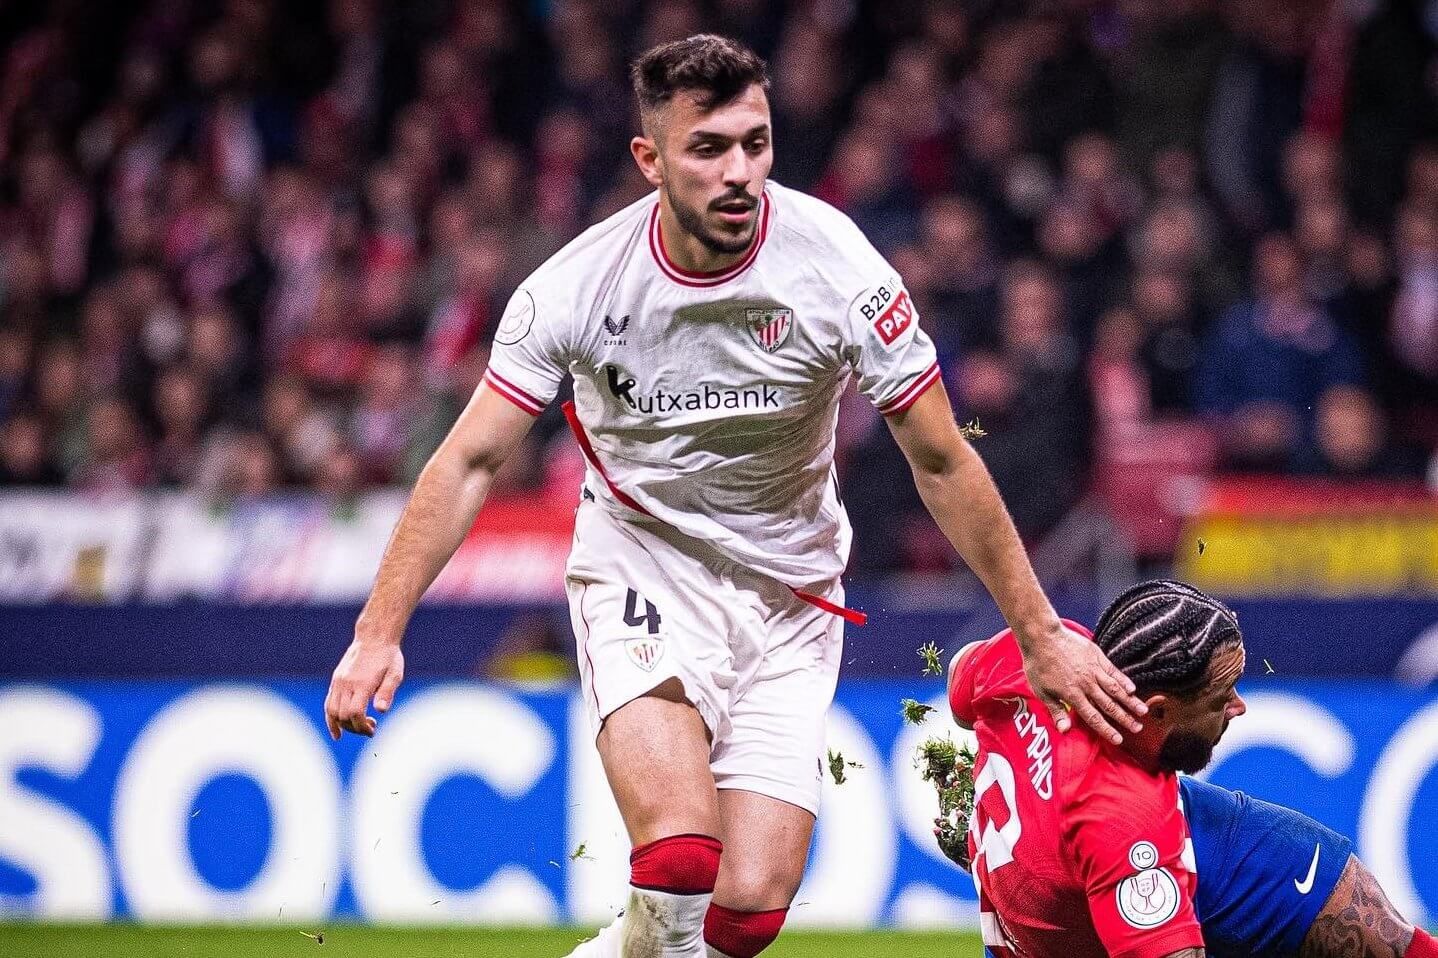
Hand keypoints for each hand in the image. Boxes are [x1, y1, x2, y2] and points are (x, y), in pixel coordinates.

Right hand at [324, 637, 404, 739]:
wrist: (374, 638)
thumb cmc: (388, 657)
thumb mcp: (395, 674)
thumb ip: (387, 693)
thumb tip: (381, 711)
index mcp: (362, 683)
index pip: (355, 713)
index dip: (362, 727)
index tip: (372, 730)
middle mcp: (346, 683)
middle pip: (343, 716)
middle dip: (355, 728)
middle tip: (371, 728)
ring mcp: (338, 682)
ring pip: (332, 712)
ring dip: (343, 726)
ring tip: (358, 728)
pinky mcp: (335, 681)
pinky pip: (328, 704)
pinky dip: (330, 719)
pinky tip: (337, 732)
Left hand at [1020, 622, 1144, 745]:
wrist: (1042, 637)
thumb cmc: (1039, 665)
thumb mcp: (1041, 692)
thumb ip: (1056, 711)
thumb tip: (1064, 731)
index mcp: (1073, 695)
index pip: (1093, 717)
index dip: (1107, 730)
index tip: (1119, 740)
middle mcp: (1086, 684)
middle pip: (1109, 705)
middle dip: (1124, 718)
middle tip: (1138, 728)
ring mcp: (1093, 670)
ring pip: (1116, 689)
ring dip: (1130, 701)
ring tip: (1143, 711)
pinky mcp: (1097, 656)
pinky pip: (1114, 671)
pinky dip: (1124, 680)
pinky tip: (1133, 688)